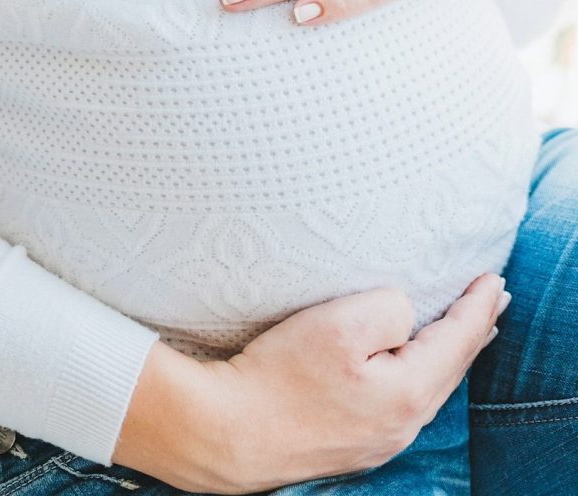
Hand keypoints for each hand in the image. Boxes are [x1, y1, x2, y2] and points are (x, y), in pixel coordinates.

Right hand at [113, 273, 509, 493]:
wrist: (227, 432)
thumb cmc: (279, 375)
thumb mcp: (339, 325)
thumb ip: (388, 310)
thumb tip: (403, 315)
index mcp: (407, 394)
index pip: (458, 341)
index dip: (478, 306)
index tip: (493, 279)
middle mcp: (400, 424)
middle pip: (450, 368)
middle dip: (473, 330)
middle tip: (491, 300)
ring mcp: (376, 439)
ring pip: (427, 386)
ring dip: (447, 353)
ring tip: (462, 331)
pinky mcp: (351, 441)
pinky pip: (402, 400)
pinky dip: (418, 372)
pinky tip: (410, 366)